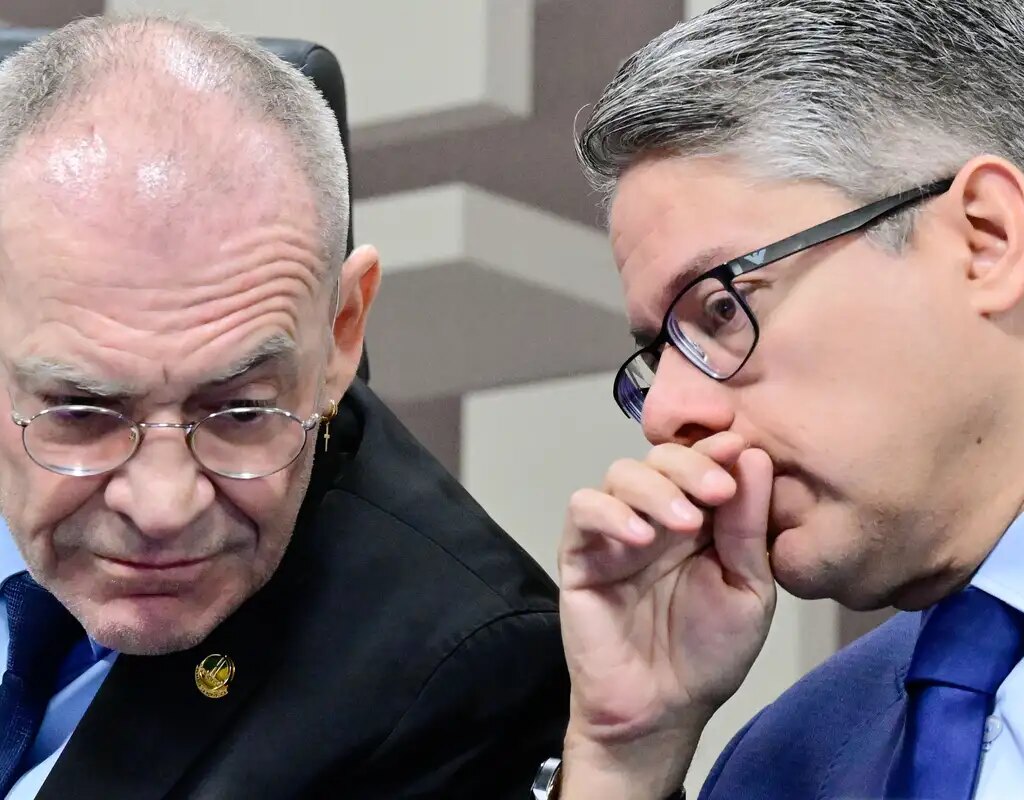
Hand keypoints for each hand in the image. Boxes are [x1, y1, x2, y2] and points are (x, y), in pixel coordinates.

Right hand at [558, 433, 775, 798]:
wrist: (661, 712)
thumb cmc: (708, 655)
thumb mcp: (748, 590)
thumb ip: (748, 528)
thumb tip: (751, 456)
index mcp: (701, 518)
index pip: (702, 462)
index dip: (716, 448)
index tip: (737, 447)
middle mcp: (656, 515)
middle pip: (661, 457)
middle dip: (691, 465)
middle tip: (719, 491)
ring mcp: (615, 532)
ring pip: (621, 474)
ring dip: (656, 487)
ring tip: (685, 523)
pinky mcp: (580, 553)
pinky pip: (583, 509)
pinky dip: (609, 512)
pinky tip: (640, 538)